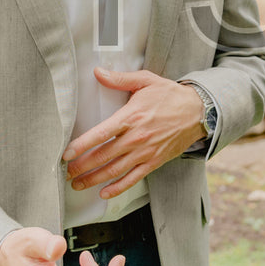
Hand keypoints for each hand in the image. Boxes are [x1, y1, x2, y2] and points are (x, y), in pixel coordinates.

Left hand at [62, 68, 204, 198]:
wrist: (198, 112)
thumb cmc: (170, 96)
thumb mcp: (146, 81)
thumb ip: (120, 79)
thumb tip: (98, 72)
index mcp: (131, 117)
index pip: (100, 134)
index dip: (81, 146)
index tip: (66, 154)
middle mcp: (136, 137)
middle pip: (103, 156)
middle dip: (81, 166)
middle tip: (66, 172)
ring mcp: (145, 152)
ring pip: (115, 171)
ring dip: (94, 180)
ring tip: (78, 184)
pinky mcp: (154, 162)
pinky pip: (133, 179)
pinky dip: (118, 188)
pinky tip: (104, 193)